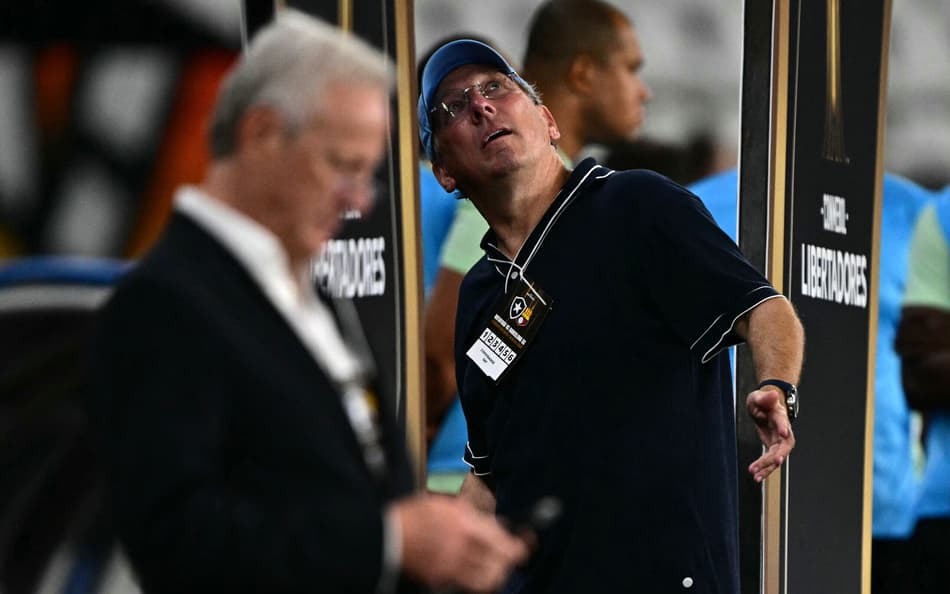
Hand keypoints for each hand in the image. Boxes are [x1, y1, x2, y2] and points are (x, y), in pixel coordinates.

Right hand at [391, 494, 529, 592]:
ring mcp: (450, 567)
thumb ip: (470, 514)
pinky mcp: (440, 579)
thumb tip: (495, 524)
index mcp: (463, 523)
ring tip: (495, 566)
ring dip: (496, 573)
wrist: (385, 536)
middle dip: (509, 560)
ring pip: (488, 579)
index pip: (502, 541)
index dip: (518, 544)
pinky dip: (476, 580)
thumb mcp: (444, 504)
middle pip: (500, 564)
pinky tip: (473, 570)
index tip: (524, 542)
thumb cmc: (414, 515)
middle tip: (511, 555)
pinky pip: (468, 584)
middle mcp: (460, 547)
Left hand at [745, 386, 794, 481]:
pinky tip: (757, 477)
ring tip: (757, 476)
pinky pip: (770, 460)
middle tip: (774, 461)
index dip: (784, 427)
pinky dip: (764, 469)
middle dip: (779, 453)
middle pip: (783, 444)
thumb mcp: (758, 397)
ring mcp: (779, 441)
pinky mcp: (773, 448)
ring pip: (777, 456)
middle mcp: (783, 431)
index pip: (783, 421)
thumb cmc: (762, 401)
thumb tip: (773, 394)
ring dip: (768, 467)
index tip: (784, 433)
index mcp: (779, 416)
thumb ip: (765, 398)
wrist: (765, 408)